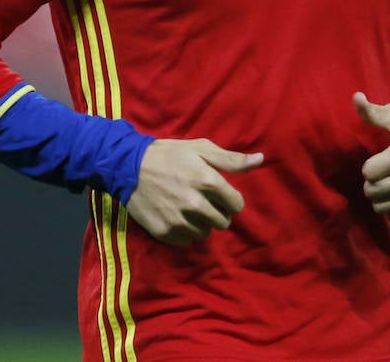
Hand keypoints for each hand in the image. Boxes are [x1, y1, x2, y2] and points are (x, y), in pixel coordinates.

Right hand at [126, 138, 263, 245]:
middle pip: (223, 222)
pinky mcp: (165, 232)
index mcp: (208, 181)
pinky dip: (186, 230)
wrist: (129, 166)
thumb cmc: (169, 154)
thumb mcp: (201, 148)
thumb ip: (232, 159)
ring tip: (190, 207)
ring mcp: (179, 220)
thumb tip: (260, 160)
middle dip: (218, 211)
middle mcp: (196, 203)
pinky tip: (177, 215)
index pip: (236, 204)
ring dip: (202, 222)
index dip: (231, 199)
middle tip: (204, 199)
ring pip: (205, 232)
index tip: (220, 193)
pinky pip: (187, 240)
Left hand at [353, 91, 389, 225]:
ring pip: (384, 208)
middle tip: (380, 175)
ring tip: (389, 184)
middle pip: (375, 191)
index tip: (378, 160)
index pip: (370, 172)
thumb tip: (356, 97)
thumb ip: (373, 112)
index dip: (369, 166)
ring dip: (381, 198)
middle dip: (372, 183)